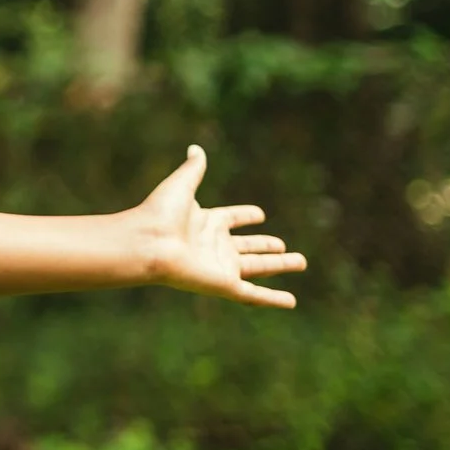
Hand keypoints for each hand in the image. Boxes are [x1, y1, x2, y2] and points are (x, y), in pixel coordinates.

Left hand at [135, 145, 304, 307]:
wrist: (148, 242)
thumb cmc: (160, 213)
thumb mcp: (182, 185)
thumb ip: (193, 168)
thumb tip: (195, 147)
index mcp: (205, 222)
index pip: (231, 219)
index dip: (245, 216)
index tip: (259, 214)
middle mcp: (214, 245)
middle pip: (248, 246)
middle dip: (267, 246)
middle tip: (284, 246)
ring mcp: (220, 266)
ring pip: (258, 268)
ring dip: (280, 265)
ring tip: (302, 262)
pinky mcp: (224, 284)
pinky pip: (254, 295)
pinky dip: (273, 298)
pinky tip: (291, 302)